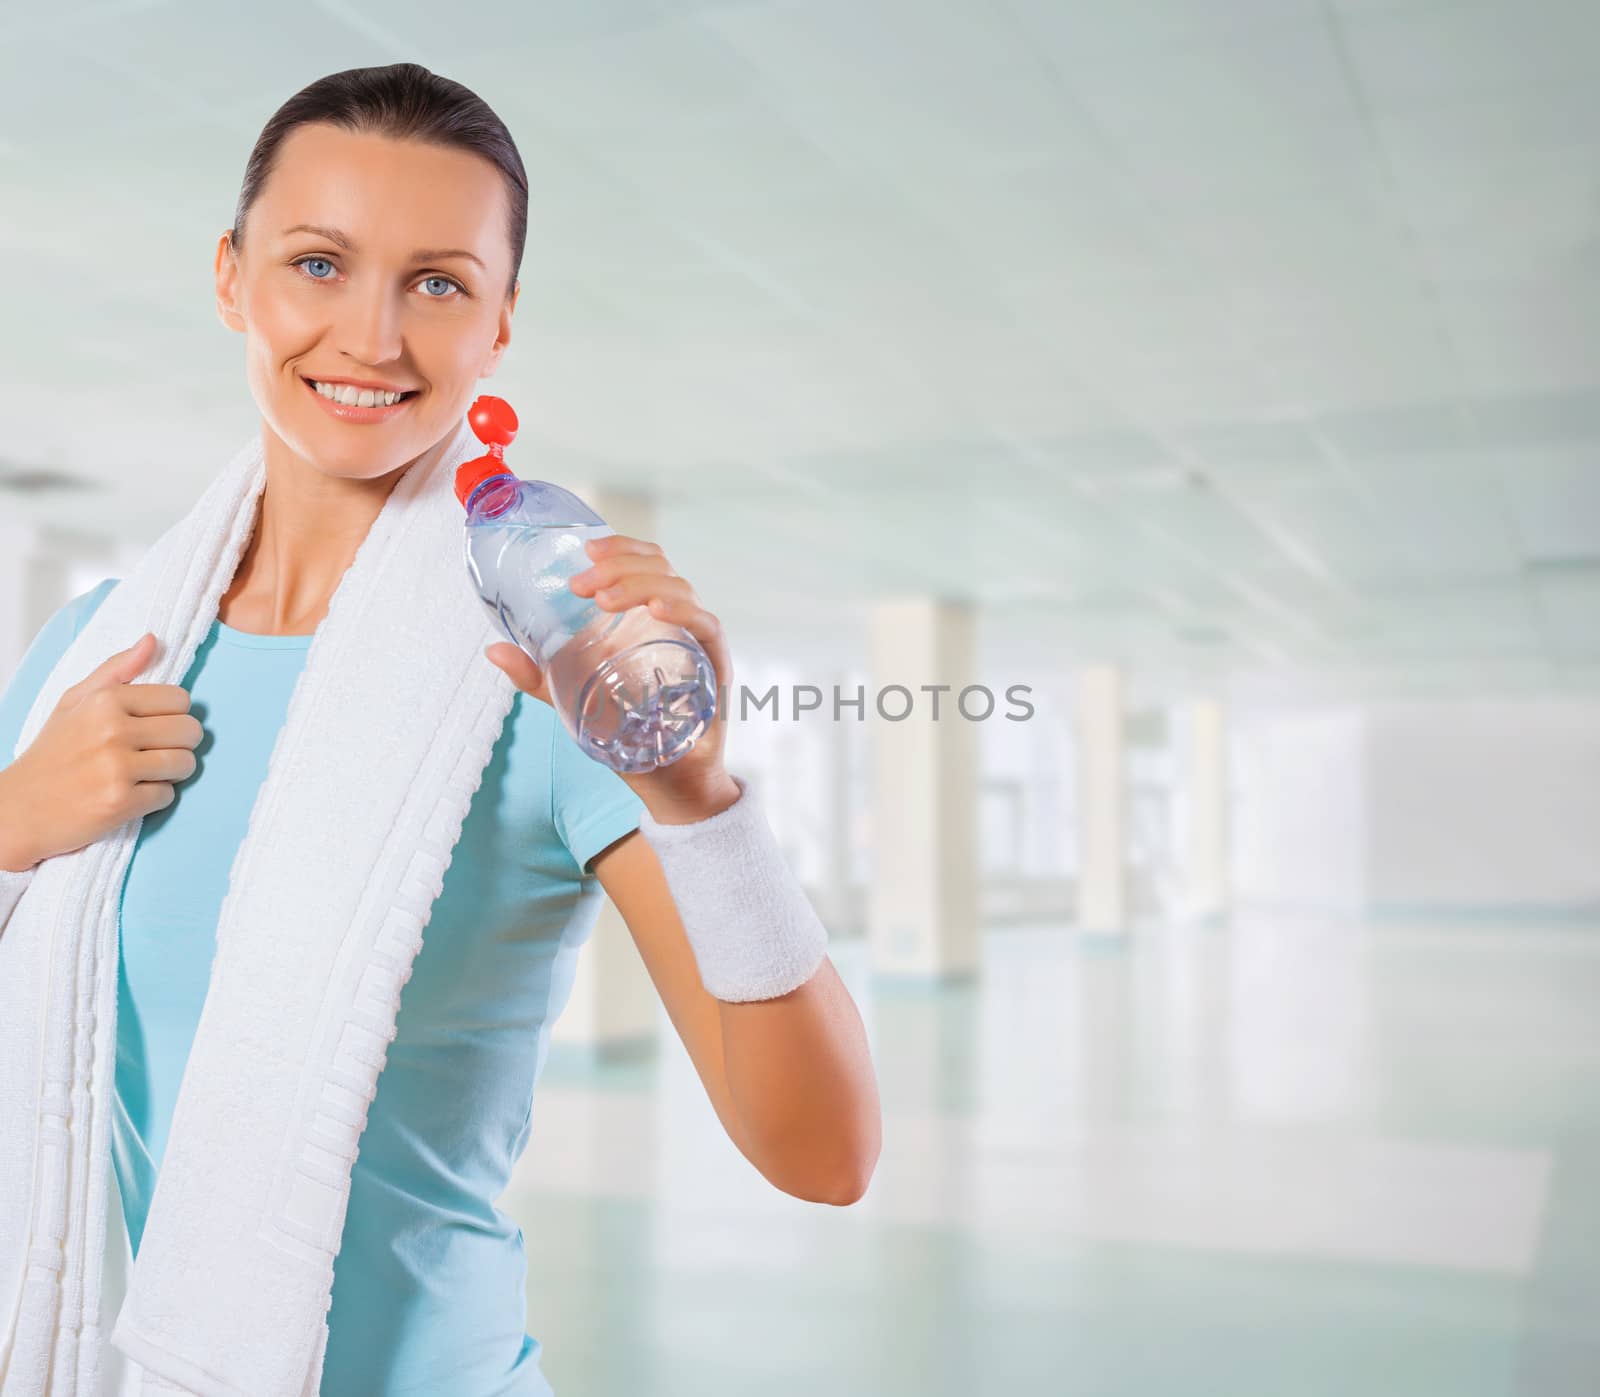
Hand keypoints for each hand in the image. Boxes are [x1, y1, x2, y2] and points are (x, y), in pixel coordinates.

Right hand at [0, 634, 203, 870]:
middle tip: (152, 752)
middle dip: (179, 744)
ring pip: (186, 763)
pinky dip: (155, 798)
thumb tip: (152, 640)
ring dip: (171, 773)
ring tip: (143, 773)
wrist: (20, 808)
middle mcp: (113, 730)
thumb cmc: (53, 751)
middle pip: (190, 731)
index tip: (151, 727)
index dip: (172, 715)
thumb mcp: (75, 701)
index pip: (180, 699)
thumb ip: (117, 669)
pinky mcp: (121, 802)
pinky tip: (130, 794)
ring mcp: (117, 768)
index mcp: (105, 700)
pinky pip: (169, 795)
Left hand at [483, 534, 738, 822]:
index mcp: (644, 616)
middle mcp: (674, 619)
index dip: (619, 547)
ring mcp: (694, 639)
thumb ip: (537, 676)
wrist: (667, 780)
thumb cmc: (626, 734)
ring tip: (606, 599)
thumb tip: (493, 651)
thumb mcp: (572, 699)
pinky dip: (683, 610)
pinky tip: (656, 610)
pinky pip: (707, 624)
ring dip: (641, 583)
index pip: (642, 561)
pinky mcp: (714, 663)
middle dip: (620, 565)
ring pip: (679, 587)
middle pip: (659, 566)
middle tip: (584, 584)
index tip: (586, 550)